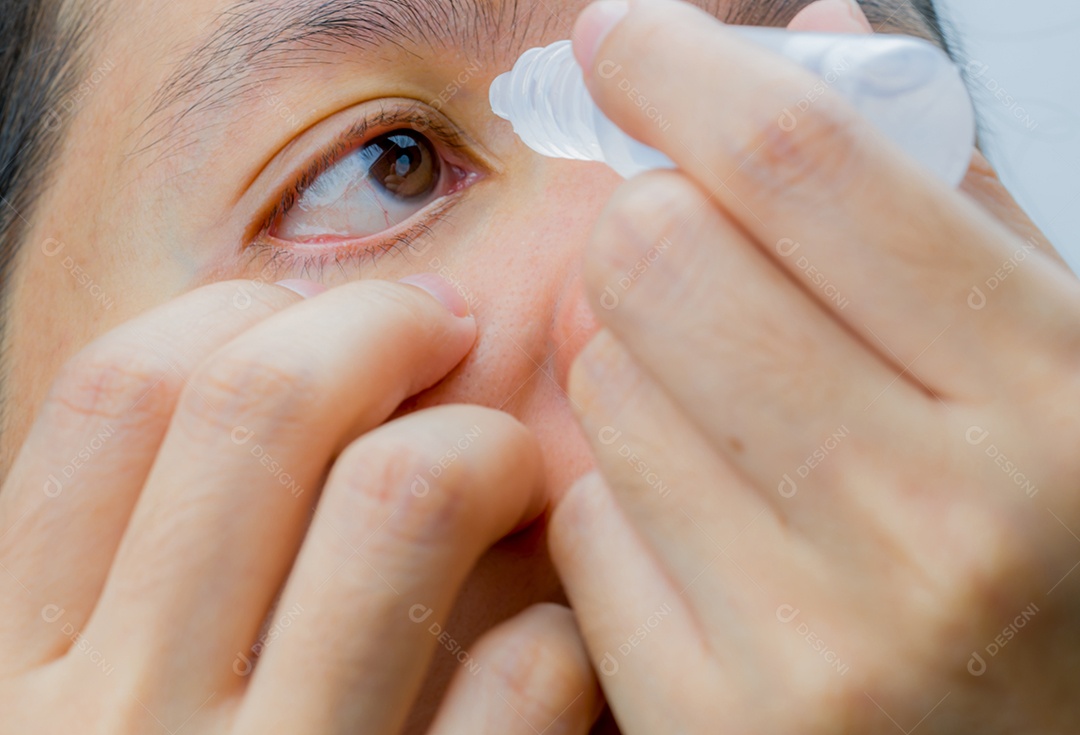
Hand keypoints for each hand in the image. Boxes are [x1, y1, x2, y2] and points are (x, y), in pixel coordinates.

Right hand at [0, 276, 598, 733]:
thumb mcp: (68, 718)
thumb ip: (120, 589)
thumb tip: (244, 391)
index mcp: (11, 673)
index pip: (117, 399)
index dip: (234, 322)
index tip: (314, 322)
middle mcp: (113, 725)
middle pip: (264, 408)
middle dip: (380, 328)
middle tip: (451, 332)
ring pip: (402, 499)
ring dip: (488, 447)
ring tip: (511, 463)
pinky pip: (514, 679)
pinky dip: (554, 629)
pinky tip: (551, 642)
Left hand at [551, 0, 1079, 731]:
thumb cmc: (1049, 564)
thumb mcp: (1058, 374)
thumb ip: (943, 204)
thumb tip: (809, 43)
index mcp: (1049, 403)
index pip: (800, 164)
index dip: (680, 69)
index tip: (624, 41)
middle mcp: (939, 525)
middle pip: (657, 258)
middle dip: (649, 226)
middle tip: (688, 255)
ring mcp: (819, 643)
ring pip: (603, 388)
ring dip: (636, 371)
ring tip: (728, 423)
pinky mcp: (715, 723)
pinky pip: (583, 522)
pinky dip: (621, 501)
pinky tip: (704, 534)